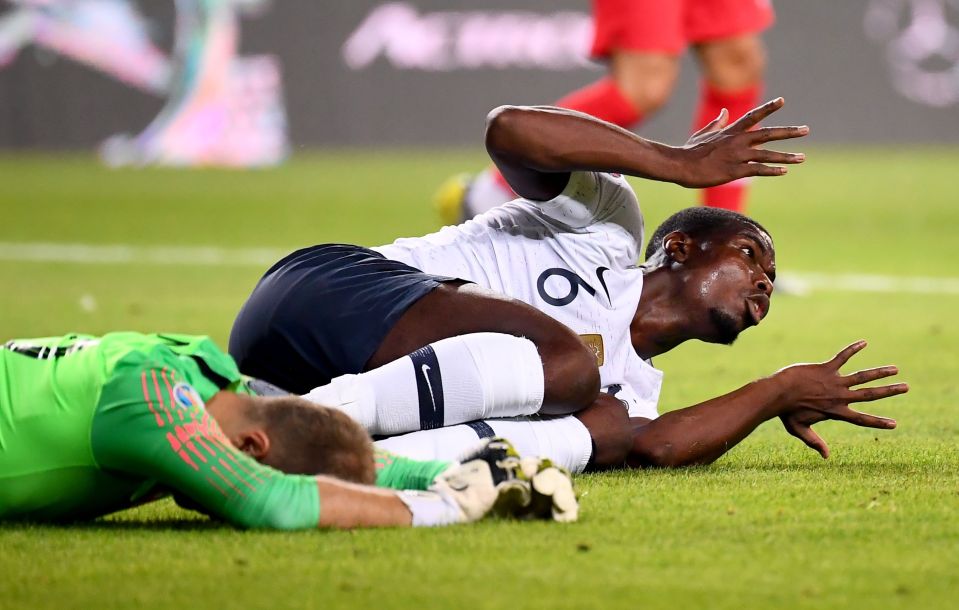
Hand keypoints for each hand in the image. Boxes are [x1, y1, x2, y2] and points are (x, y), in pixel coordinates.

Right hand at [675, 97, 807, 187]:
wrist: (680, 164)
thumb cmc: (689, 151)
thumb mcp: (703, 133)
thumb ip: (717, 123)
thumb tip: (724, 112)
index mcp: (730, 131)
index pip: (753, 116)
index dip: (768, 108)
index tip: (782, 101)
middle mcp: (737, 141)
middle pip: (768, 134)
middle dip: (789, 132)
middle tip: (806, 130)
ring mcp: (737, 156)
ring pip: (768, 154)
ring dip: (787, 156)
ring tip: (802, 157)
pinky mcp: (734, 171)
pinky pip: (758, 170)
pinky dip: (772, 170)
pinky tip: (784, 171)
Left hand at [774, 341, 907, 457]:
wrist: (777, 393)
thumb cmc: (785, 412)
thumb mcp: (799, 430)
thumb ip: (814, 442)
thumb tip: (826, 457)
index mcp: (835, 412)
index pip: (861, 419)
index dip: (878, 422)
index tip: (895, 424)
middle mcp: (839, 397)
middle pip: (869, 394)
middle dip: (889, 391)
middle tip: (906, 387)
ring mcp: (834, 381)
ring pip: (862, 376)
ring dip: (880, 372)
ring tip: (895, 369)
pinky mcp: (826, 368)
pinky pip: (842, 356)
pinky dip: (853, 349)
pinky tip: (864, 342)